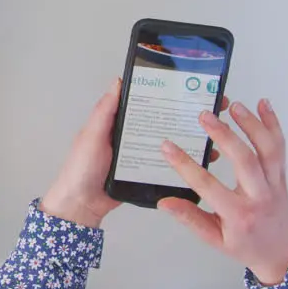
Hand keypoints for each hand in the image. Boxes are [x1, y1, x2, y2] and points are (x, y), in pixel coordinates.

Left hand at [40, 82, 229, 228]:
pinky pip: (163, 163)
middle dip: (178, 116)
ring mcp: (138, 154)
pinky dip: (177, 161)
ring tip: (207, 135)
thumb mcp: (92, 136)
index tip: (181, 86)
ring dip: (183, 139)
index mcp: (115, 123)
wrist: (82, 206)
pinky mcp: (143, 172)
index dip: (158, 93)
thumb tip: (118, 82)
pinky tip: (194, 160)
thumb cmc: (81, 169)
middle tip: (202, 110)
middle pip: (157, 121)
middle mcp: (129, 136)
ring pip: (164, 142)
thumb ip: (104, 112)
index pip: (140, 102)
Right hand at [158, 99, 287, 284]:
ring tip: (234, 106)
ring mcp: (274, 183)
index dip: (185, 165)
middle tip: (204, 116)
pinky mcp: (282, 174)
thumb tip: (165, 203)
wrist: (280, 253)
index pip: (208, 186)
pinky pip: (280, 146)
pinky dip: (273, 123)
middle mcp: (259, 196)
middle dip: (224, 135)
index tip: (168, 147)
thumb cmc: (246, 246)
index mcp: (238, 214)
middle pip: (244, 160)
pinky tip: (263, 104)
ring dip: (252, 124)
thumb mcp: (215, 239)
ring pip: (268, 149)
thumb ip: (190, 219)